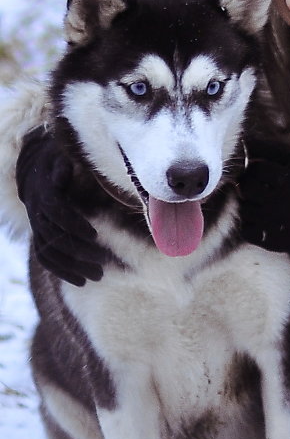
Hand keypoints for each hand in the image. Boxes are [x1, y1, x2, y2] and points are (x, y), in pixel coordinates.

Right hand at [16, 127, 107, 285]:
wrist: (37, 170)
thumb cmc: (59, 162)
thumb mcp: (61, 157)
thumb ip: (64, 166)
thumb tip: (62, 175)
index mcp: (44, 193)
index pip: (56, 212)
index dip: (74, 224)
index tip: (95, 234)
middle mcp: (37, 213)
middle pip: (54, 237)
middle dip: (78, 251)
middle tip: (103, 261)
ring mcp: (37, 227)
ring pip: (50, 253)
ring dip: (72, 267)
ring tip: (97, 276)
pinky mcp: (41, 237)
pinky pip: (46, 259)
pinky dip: (62, 272)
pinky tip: (81, 282)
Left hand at [238, 140, 289, 255]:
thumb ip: (270, 149)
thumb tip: (243, 140)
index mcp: (288, 180)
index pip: (255, 168)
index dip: (254, 168)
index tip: (261, 173)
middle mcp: (280, 201)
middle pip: (246, 188)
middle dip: (248, 186)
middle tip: (258, 188)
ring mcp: (274, 223)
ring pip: (243, 208)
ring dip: (249, 205)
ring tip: (263, 205)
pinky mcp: (268, 241)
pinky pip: (244, 229)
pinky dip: (249, 225)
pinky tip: (263, 221)